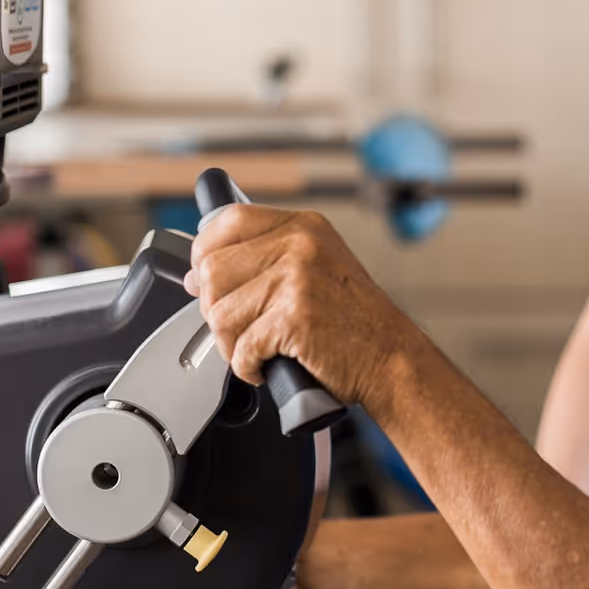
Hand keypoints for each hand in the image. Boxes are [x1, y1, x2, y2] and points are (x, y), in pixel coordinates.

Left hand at [185, 204, 424, 408]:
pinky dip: (247, 367)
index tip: (206, 279)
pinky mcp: (294, 318)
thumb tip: (196, 275)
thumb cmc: (356, 322)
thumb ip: (262, 261)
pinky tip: (267, 366)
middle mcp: (299, 244)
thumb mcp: (315, 269)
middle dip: (216, 309)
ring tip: (258, 350)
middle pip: (213, 270)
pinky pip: (241, 348)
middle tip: (240, 327)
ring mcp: (297, 278)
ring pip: (220, 313)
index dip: (206, 253)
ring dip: (230, 344)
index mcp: (303, 226)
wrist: (392, 358)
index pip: (228, 221)